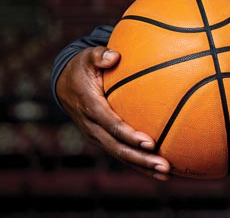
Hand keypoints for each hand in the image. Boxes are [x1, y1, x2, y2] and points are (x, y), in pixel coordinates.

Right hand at [56, 47, 172, 180]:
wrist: (63, 84)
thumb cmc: (82, 68)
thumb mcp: (87, 57)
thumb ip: (99, 55)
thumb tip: (113, 56)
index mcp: (90, 107)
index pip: (110, 124)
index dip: (128, 135)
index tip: (149, 142)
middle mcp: (92, 126)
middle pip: (117, 147)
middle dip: (140, 158)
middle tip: (163, 165)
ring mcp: (96, 135)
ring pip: (120, 155)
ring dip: (142, 166)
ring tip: (166, 173)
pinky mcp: (102, 139)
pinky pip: (121, 153)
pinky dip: (139, 163)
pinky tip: (160, 170)